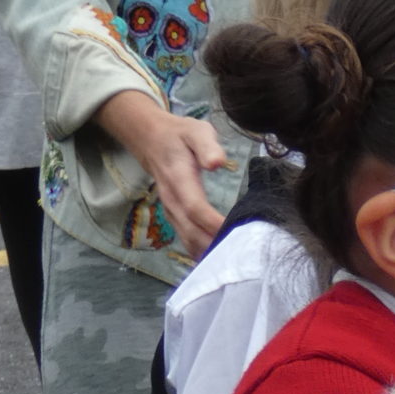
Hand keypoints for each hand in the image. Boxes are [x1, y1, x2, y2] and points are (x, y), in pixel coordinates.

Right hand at [94, 88, 232, 257]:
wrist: (151, 140)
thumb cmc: (181, 135)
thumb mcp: (196, 131)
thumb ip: (207, 145)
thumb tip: (217, 163)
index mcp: (179, 179)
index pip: (195, 208)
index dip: (213, 223)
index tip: (235, 232)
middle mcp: (172, 201)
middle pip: (192, 232)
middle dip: (215, 246)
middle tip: (243, 255)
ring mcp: (172, 212)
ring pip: (189, 241)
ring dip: (210, 254)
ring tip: (236, 262)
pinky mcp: (175, 219)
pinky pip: (188, 242)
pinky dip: (203, 253)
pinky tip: (222, 260)